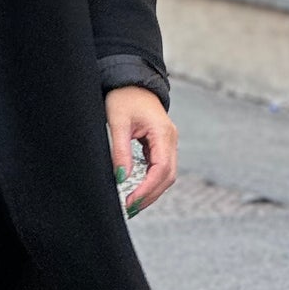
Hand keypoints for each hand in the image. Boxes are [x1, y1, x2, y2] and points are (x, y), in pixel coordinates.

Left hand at [105, 86, 175, 216]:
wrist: (130, 81)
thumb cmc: (123, 97)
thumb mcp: (118, 122)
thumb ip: (121, 151)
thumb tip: (121, 178)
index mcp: (163, 133)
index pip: (161, 169)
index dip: (147, 189)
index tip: (130, 201)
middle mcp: (170, 140)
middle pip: (167, 176)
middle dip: (149, 195)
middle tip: (129, 208)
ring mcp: (168, 143)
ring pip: (165, 175)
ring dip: (150, 191)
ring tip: (131, 204)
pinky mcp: (161, 145)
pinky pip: (159, 169)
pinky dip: (149, 182)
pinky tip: (135, 190)